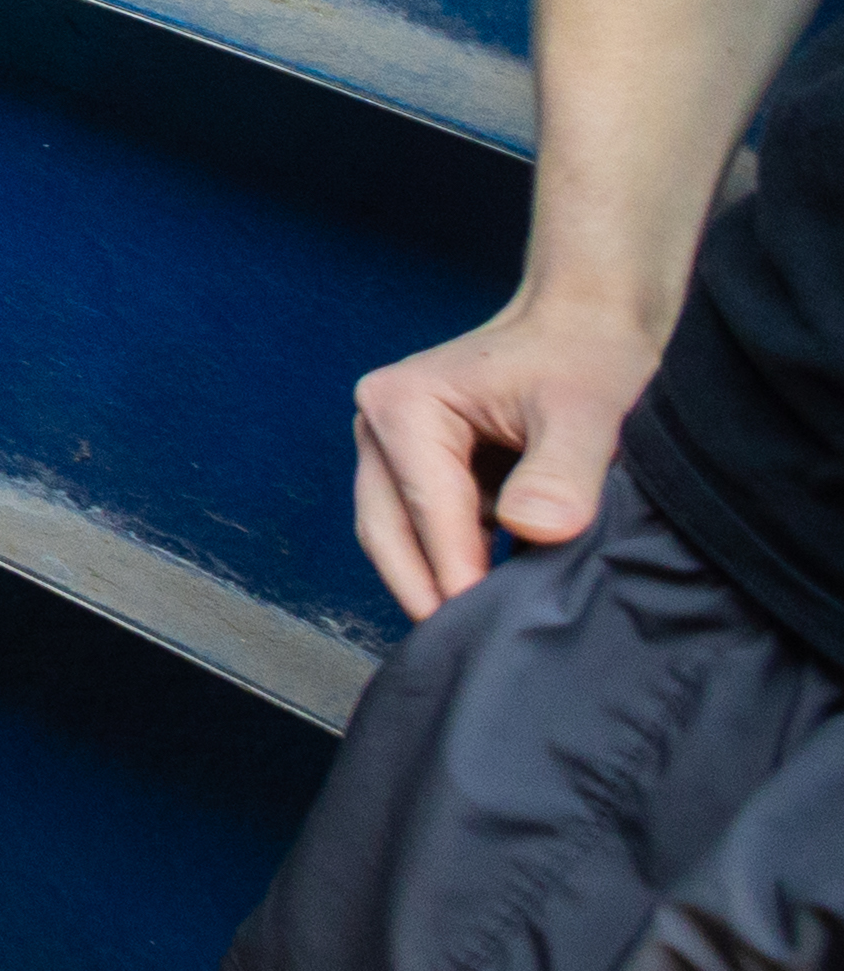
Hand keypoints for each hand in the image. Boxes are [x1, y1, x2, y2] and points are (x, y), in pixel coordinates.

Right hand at [351, 293, 655, 615]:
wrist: (591, 320)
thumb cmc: (587, 354)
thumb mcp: (586, 410)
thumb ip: (562, 471)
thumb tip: (536, 531)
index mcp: (403, 407)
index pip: (425, 511)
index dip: (455, 573)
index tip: (484, 629)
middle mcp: (379, 424)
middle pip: (386, 530)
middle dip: (424, 588)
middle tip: (465, 650)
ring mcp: (393, 445)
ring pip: (398, 533)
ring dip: (436, 577)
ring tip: (481, 629)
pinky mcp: (420, 463)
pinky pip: (424, 525)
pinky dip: (453, 559)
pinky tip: (492, 590)